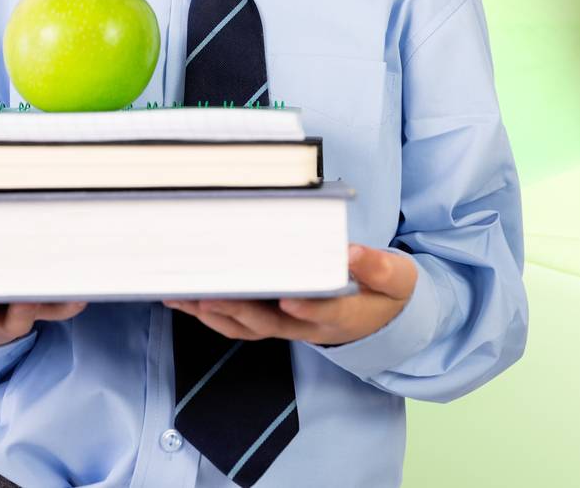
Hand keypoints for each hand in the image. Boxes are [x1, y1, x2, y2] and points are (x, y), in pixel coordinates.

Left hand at [163, 243, 417, 345]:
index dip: (304, 309)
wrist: (379, 317)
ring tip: (183, 296)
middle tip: (210, 293)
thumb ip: (378, 267)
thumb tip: (352, 253)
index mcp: (341, 314)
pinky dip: (210, 314)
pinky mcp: (271, 320)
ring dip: (213, 313)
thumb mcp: (396, 278)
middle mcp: (307, 326)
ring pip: (246, 326)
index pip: (320, 313)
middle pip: (269, 323)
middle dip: (238, 309)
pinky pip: (237, 324)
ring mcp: (286, 326)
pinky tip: (186, 299)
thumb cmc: (385, 292)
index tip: (288, 299)